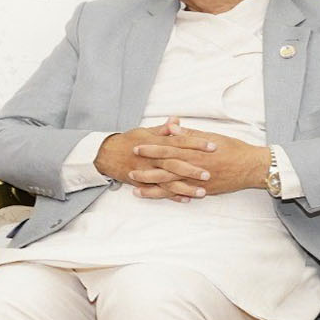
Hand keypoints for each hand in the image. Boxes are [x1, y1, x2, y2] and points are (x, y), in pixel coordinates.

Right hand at [94, 118, 213, 201]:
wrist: (106, 154)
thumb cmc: (129, 141)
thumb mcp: (145, 131)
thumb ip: (163, 129)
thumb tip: (177, 120)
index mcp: (156, 143)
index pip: (179, 142)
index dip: (196, 143)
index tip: (213, 146)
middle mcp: (152, 158)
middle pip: (175, 164)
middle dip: (192, 169)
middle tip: (209, 173)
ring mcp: (147, 172)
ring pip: (168, 181)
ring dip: (185, 187)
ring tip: (202, 192)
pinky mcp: (143, 183)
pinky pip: (159, 191)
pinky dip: (172, 196)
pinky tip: (186, 199)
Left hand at [129, 125, 271, 198]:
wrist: (251, 166)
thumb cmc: (233, 148)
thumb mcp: (210, 136)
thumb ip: (189, 134)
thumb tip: (171, 127)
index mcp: (194, 151)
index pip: (168, 149)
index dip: (151, 148)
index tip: (137, 147)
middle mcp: (194, 167)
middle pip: (165, 169)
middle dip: (146, 171)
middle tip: (129, 171)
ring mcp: (197, 181)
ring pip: (170, 185)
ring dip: (152, 188)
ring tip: (136, 189)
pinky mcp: (203, 191)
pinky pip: (183, 195)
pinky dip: (169, 197)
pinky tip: (158, 198)